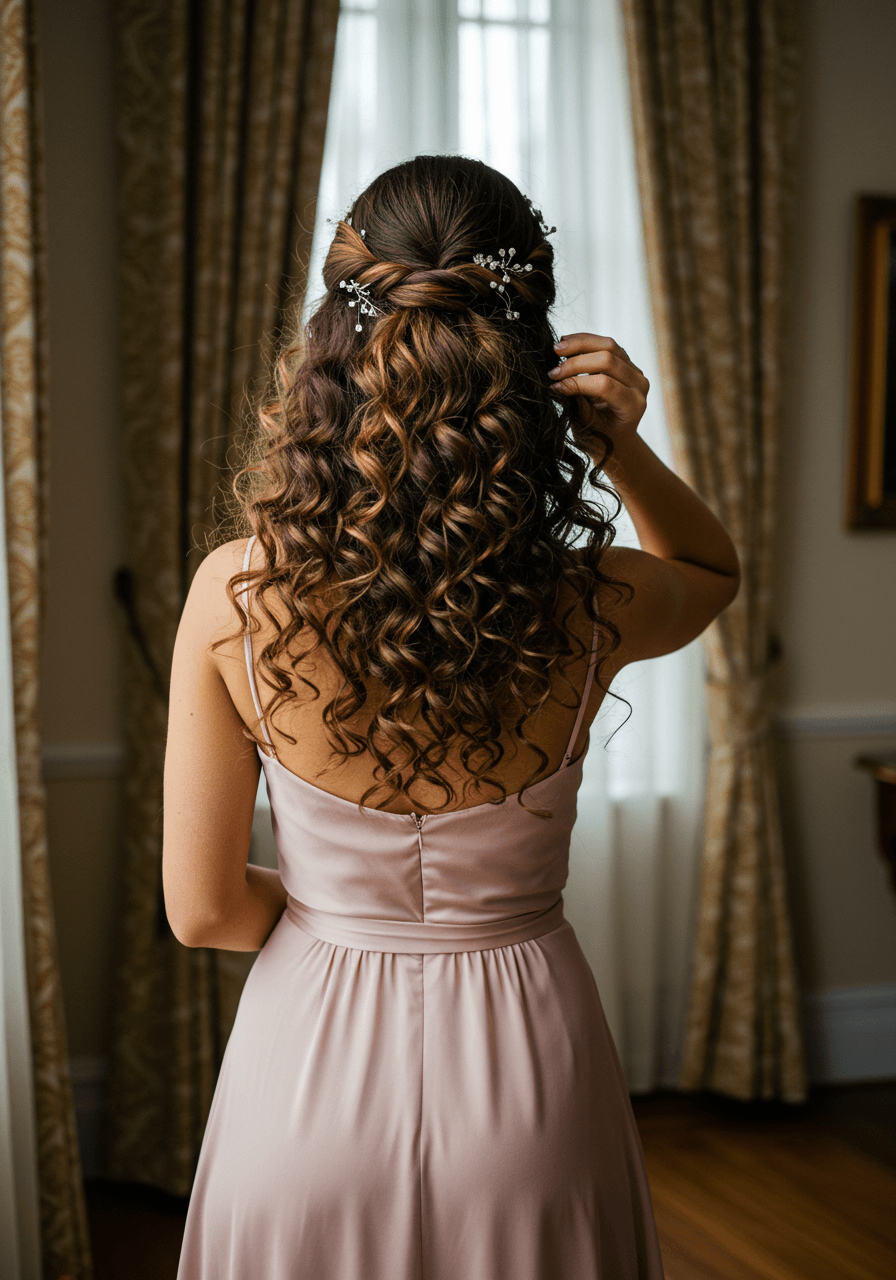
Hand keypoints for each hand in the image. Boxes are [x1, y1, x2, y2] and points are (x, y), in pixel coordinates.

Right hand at [548, 333, 648, 458]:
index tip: (554, 386)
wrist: (614, 438)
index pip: (604, 384)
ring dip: (579, 344)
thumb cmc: (599, 438)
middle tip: (552, 371)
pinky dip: (584, 342)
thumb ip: (577, 403)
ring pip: (608, 345)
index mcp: (633, 405)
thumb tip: (557, 383)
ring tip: (556, 350)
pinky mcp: (626, 360)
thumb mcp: (586, 427)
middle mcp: (640, 384)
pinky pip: (606, 344)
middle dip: (575, 363)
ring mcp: (635, 370)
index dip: (576, 382)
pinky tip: (565, 344)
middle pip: (608, 359)